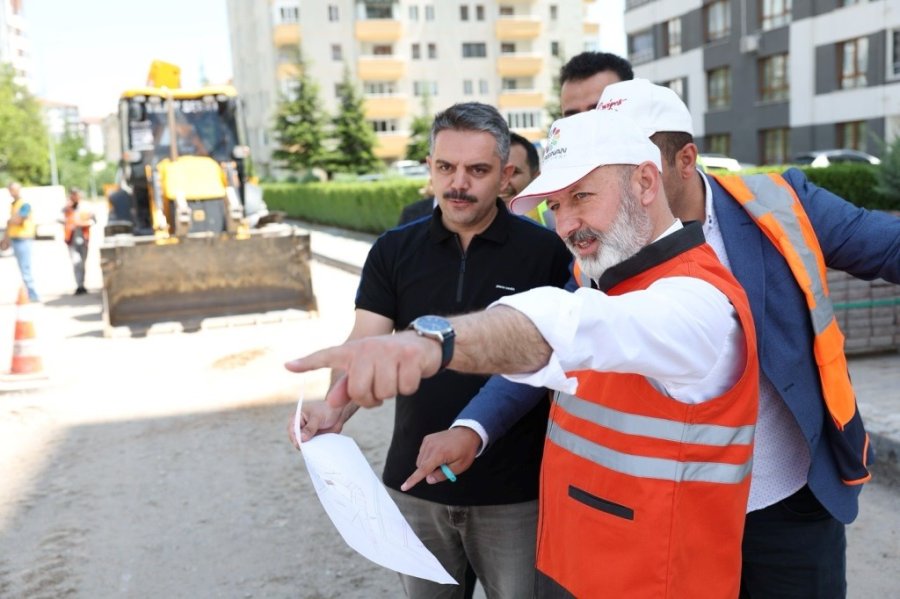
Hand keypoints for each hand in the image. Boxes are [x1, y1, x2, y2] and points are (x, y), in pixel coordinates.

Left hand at [284, 331, 441, 408]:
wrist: (423, 344)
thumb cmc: (390, 361)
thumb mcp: (367, 370)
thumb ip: (348, 386)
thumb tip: (332, 402)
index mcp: (353, 351)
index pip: (327, 356)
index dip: (308, 362)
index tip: (288, 366)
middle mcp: (368, 348)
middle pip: (360, 391)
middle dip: (371, 399)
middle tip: (379, 389)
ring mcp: (390, 351)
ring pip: (384, 392)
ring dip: (392, 393)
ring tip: (395, 378)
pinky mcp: (410, 356)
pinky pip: (405, 388)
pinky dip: (409, 388)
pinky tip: (409, 374)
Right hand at [286, 400, 347, 448]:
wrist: (337, 412)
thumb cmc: (325, 410)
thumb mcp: (317, 418)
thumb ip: (309, 428)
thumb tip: (301, 439)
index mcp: (297, 419)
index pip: (292, 431)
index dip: (295, 438)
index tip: (300, 444)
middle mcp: (299, 427)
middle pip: (296, 440)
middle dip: (302, 444)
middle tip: (308, 447)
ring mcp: (306, 434)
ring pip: (303, 444)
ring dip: (308, 447)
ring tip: (315, 448)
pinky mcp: (313, 439)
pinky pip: (311, 447)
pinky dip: (314, 449)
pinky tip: (318, 450)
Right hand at [400, 427, 480, 490]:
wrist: (467, 433)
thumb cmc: (465, 451)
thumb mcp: (459, 467)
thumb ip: (443, 475)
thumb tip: (428, 480)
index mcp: (439, 454)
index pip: (423, 470)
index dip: (413, 480)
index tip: (404, 487)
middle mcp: (430, 446)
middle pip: (421, 466)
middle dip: (429, 471)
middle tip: (444, 467)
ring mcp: (428, 441)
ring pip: (420, 461)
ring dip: (428, 465)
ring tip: (443, 459)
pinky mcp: (427, 439)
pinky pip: (422, 453)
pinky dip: (427, 457)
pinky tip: (439, 453)